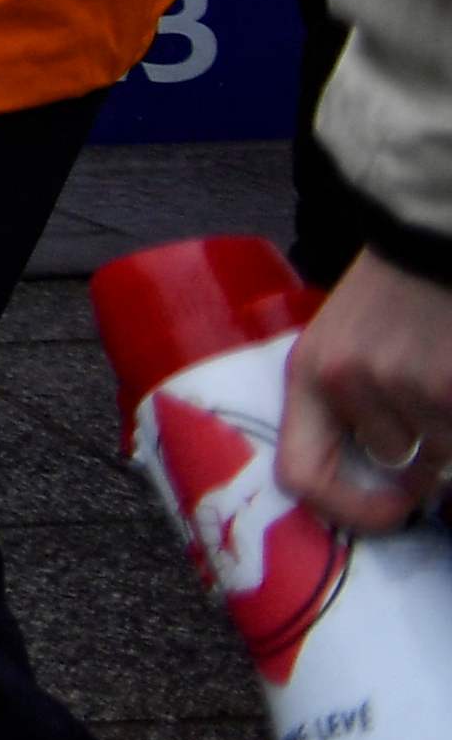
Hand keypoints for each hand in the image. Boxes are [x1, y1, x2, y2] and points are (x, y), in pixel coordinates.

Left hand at [285, 253, 451, 528]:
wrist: (430, 230)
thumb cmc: (395, 292)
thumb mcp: (346, 341)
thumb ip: (349, 405)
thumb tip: (387, 486)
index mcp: (309, 372)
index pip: (301, 476)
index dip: (348, 509)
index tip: (392, 507)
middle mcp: (349, 381)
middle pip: (400, 465)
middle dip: (429, 447)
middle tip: (433, 388)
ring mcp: (408, 382)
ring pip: (445, 450)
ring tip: (442, 361)